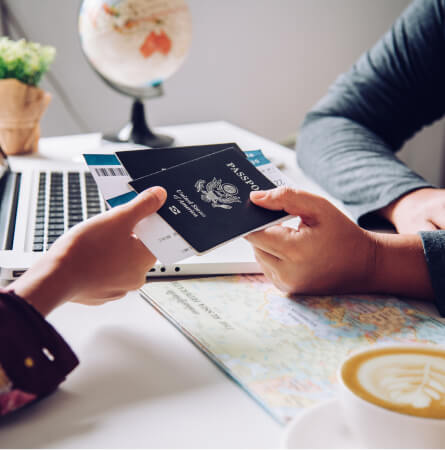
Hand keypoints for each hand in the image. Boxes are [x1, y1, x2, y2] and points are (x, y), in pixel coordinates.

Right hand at [11, 187, 165, 314]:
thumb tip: (160, 196)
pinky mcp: (101, 292)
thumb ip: (143, 205)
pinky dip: (100, 263)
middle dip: (127, 234)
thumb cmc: (87, 250)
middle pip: (138, 249)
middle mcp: (137, 277)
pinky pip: (106, 273)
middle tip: (111, 225)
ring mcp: (119, 288)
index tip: (135, 215)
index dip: (146, 223)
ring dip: (113, 248)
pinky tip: (90, 253)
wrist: (56, 277)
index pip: (156, 238)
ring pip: (121, 260)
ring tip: (97, 239)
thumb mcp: (119, 218)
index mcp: (146, 260)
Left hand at [246, 187, 433, 299]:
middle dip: (264, 230)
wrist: (365, 265)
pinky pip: (268, 267)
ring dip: (268, 243)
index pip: (253, 233)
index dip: (254, 219)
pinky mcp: (286, 289)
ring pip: (259, 256)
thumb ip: (285, 198)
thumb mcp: (318, 207)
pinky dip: (274, 255)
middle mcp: (286, 273)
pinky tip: (293, 249)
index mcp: (294, 251)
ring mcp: (286, 284)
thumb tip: (255, 198)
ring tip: (292, 236)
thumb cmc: (343, 234)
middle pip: (254, 244)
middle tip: (284, 221)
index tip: (260, 209)